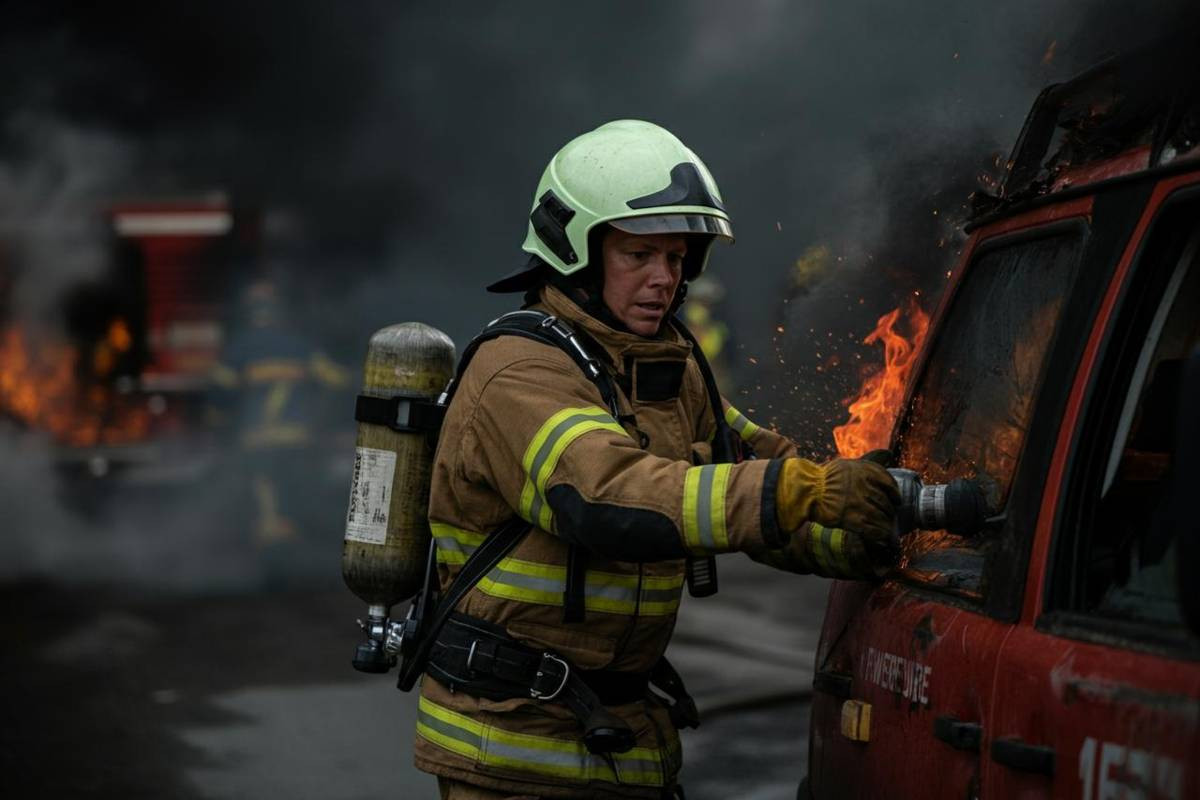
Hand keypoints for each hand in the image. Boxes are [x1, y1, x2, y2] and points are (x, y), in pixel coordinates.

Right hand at [775, 457, 900, 551]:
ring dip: (886, 524)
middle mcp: (863, 486)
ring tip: (886, 527)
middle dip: (889, 510)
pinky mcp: (852, 519)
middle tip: (889, 515)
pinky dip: (880, 534)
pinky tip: (881, 537)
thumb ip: (868, 460)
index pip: (888, 482)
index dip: (894, 493)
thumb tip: (888, 454)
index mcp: (864, 471)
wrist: (806, 491)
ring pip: (881, 517)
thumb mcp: (847, 464)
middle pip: (885, 502)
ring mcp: (858, 503)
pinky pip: (874, 529)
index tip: (896, 499)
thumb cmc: (825, 478)